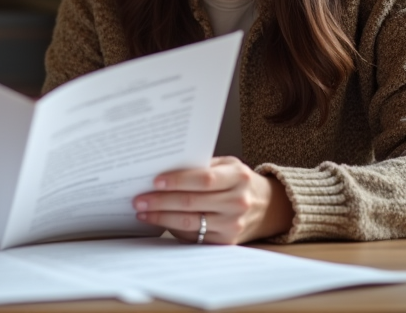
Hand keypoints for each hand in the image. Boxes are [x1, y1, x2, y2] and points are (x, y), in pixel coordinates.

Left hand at [133, 156, 292, 243]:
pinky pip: (194, 236)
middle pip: (192, 202)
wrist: (267, 207)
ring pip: (190, 222)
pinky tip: (159, 222)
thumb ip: (202, 165)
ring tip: (143, 211)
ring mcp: (233, 224)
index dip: (178, 180)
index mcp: (238, 177)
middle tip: (139, 199)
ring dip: (161, 217)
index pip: (203, 179)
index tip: (155, 181)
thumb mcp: (228, 165)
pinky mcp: (226, 241)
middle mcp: (237, 202)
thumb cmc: (239, 181)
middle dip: (161, 201)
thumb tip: (164, 166)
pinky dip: (173, 229)